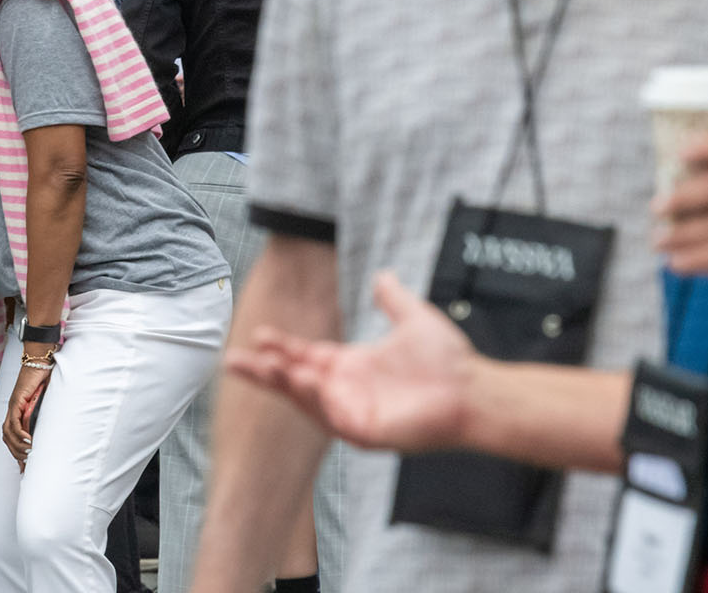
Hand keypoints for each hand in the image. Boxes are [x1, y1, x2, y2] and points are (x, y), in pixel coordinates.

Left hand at [1, 357, 52, 470]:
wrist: (40, 362)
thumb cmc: (45, 380)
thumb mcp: (47, 402)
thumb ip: (46, 416)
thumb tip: (57, 430)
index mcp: (18, 412)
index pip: (12, 437)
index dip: (16, 453)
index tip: (24, 469)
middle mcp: (12, 410)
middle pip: (7, 438)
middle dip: (16, 454)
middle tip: (28, 464)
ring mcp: (13, 405)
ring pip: (8, 432)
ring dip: (17, 446)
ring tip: (29, 454)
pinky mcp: (16, 400)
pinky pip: (14, 421)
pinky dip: (19, 434)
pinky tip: (28, 441)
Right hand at [224, 270, 475, 452]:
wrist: (474, 389)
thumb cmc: (448, 361)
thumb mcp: (413, 319)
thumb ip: (392, 298)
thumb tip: (382, 275)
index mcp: (352, 366)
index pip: (306, 357)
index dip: (282, 346)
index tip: (259, 333)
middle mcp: (346, 390)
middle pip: (294, 381)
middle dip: (264, 372)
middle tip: (233, 361)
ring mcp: (354, 412)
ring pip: (307, 400)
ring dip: (284, 385)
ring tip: (263, 366)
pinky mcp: (365, 432)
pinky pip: (331, 418)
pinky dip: (315, 400)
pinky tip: (305, 381)